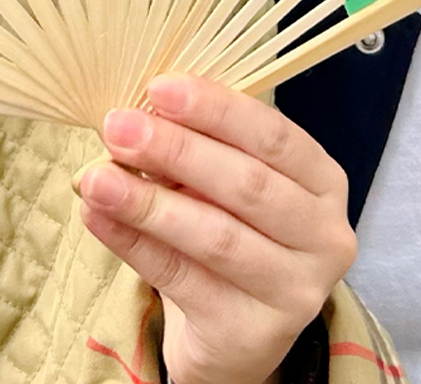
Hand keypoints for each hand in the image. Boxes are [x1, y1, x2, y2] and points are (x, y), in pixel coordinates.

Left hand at [78, 74, 355, 383]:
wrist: (236, 331)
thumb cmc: (233, 230)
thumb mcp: (227, 183)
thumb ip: (198, 147)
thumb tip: (138, 116)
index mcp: (323, 181)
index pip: (274, 136)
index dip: (217, 109)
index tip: (159, 88)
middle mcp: (324, 235)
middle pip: (248, 185)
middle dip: (177, 150)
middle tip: (119, 127)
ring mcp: (296, 289)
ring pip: (216, 237)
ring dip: (148, 202)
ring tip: (96, 178)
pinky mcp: (254, 333)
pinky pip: (184, 280)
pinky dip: (135, 245)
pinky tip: (98, 218)